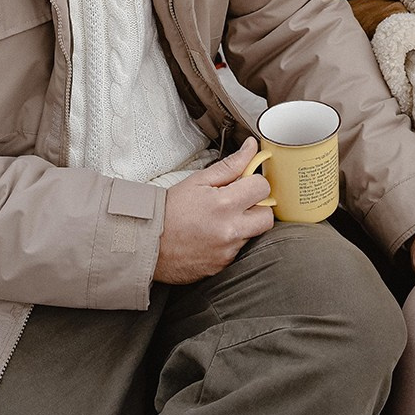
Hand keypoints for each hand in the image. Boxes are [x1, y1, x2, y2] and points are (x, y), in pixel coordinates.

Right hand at [154, 138, 274, 283]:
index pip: (262, 188)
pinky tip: (214, 235)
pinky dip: (231, 242)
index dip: (255, 182)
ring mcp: (227, 251)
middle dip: (258, 207)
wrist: (147, 242)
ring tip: (222, 219)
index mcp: (225, 204)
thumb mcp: (199, 180)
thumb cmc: (170, 209)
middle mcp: (230, 230)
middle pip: (267, 216)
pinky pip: (238, 251)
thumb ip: (230, 165)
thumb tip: (251, 147)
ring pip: (254, 235)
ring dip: (245, 225)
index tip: (245, 183)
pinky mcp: (222, 266)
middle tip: (241, 202)